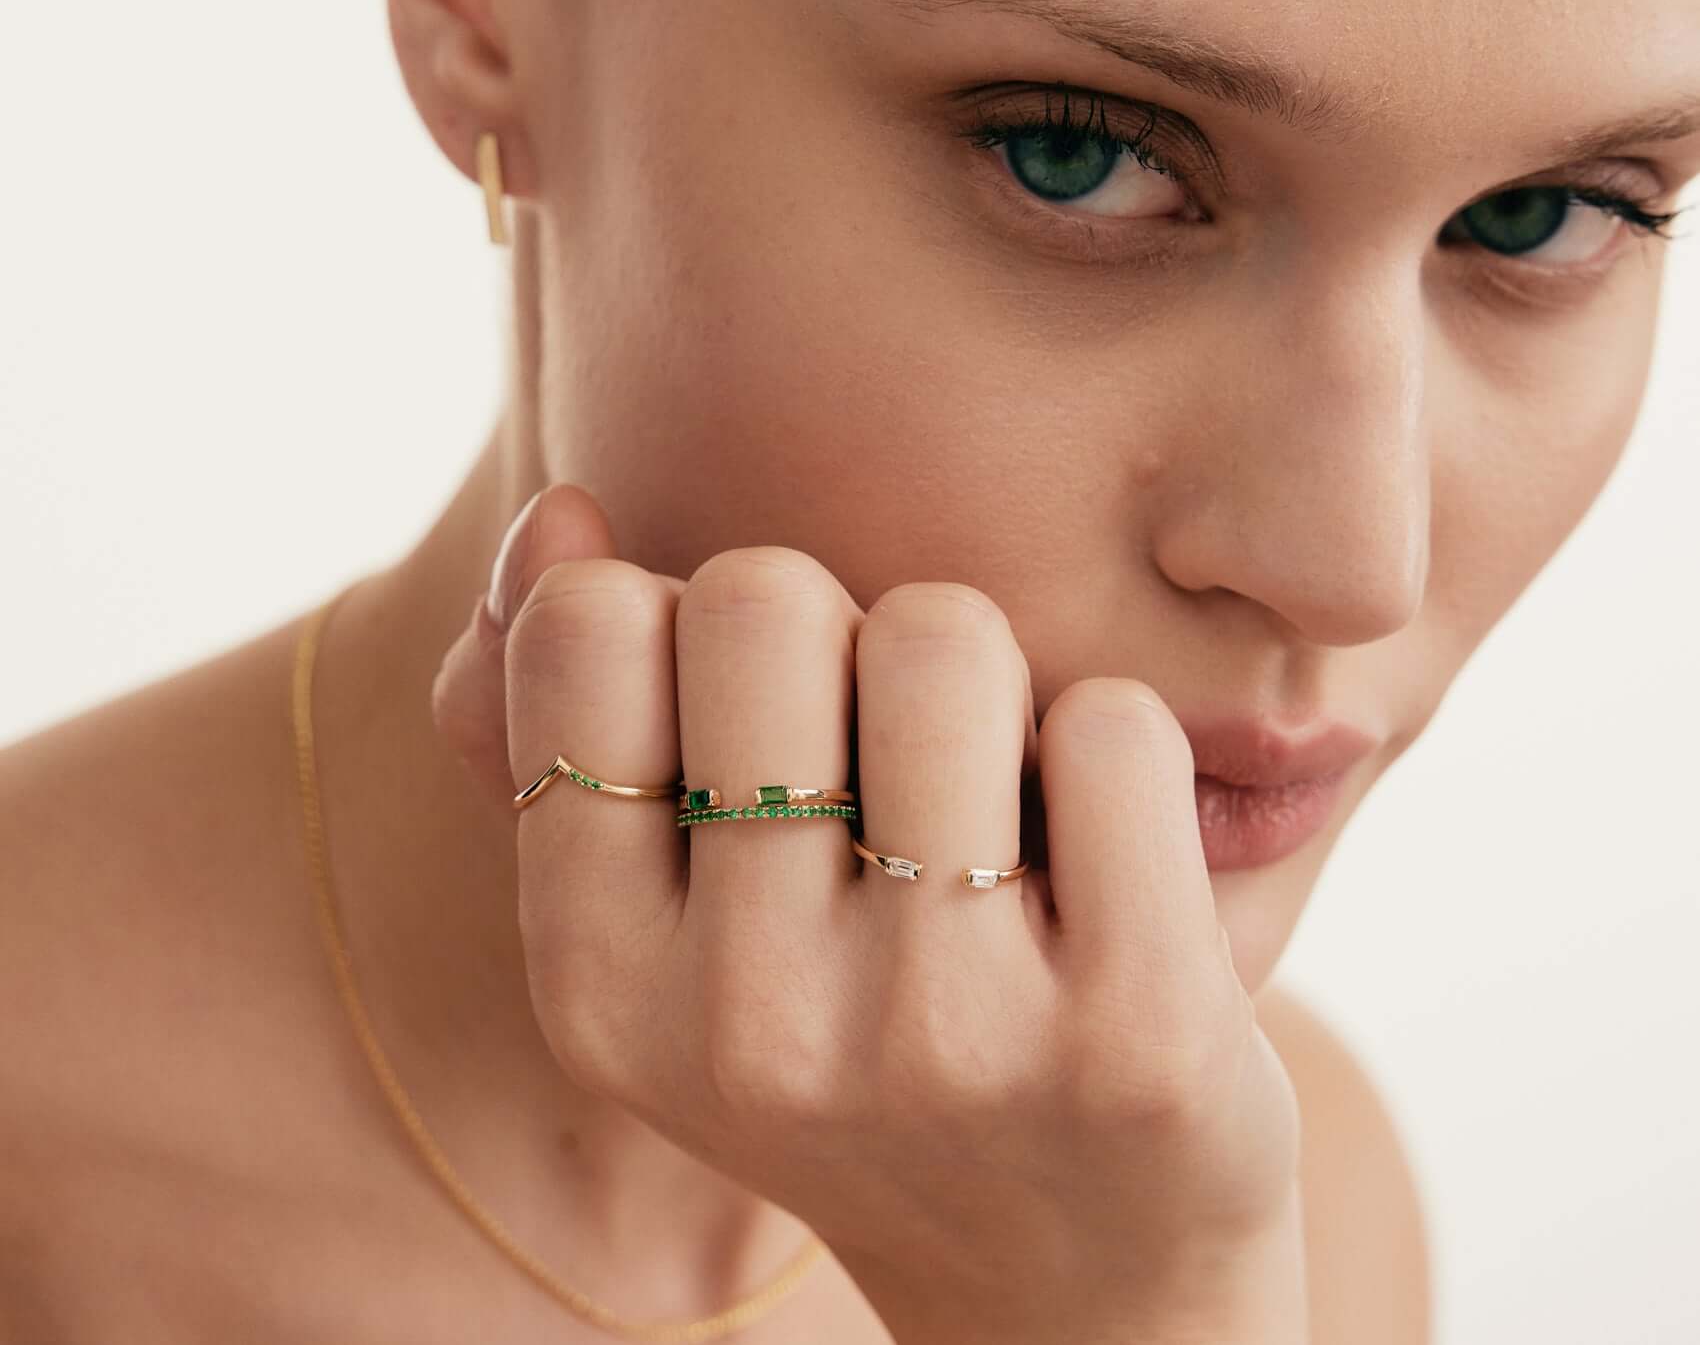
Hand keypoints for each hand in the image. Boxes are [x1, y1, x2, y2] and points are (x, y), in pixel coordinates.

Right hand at [432, 484, 1307, 1343]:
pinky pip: (1112, 725)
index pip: (591, 623)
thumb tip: (563, 508)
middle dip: (845, 637)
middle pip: (767, 598)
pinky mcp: (1133, 1038)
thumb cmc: (854, 1039)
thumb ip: (566, 712)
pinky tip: (1106, 871)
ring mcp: (941, 1040)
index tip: (759, 728)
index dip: (690, 627)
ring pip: (944, 634)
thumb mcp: (670, 923)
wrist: (1066, 1279)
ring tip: (993, 813)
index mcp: (598, 984)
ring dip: (987, 682)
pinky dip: (1115, 752)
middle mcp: (746, 1028)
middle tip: (891, 765)